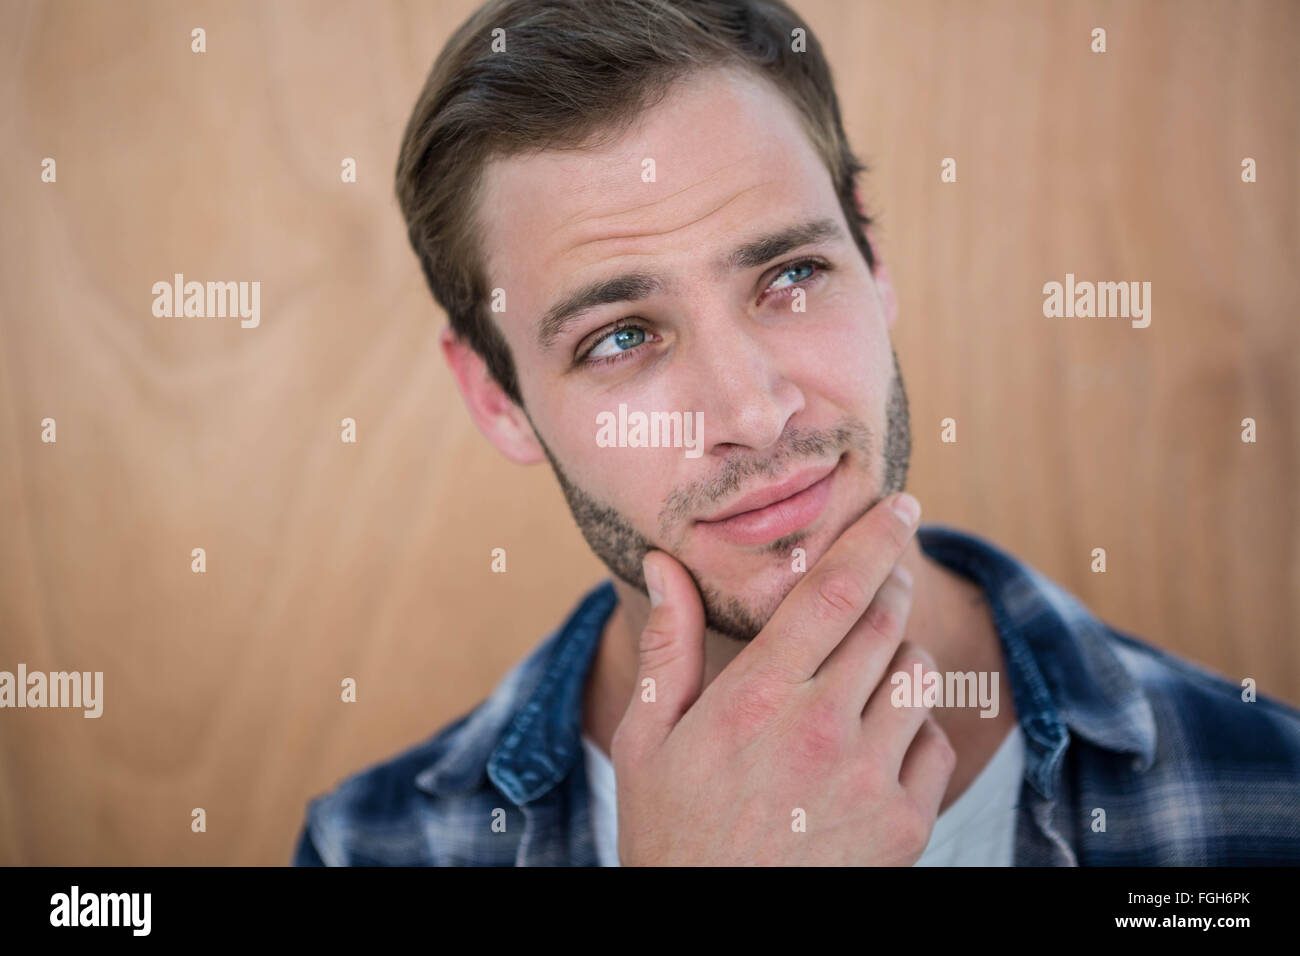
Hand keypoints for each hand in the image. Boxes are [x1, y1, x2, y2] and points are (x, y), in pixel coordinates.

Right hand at [610, 492, 954, 864]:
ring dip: (898, 658)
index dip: (873, 537)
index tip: (900, 505)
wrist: (710, 930)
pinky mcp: (903, 825)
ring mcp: (868, 779)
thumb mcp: (648, 738)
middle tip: (882, 575)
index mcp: (756, 696)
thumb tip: (664, 564)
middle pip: (885, 620)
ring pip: (918, 676)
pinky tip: (874, 742)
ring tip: (864, 673)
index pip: (833, 590)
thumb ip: (669, 645)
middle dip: (890, 584)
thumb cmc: (669, 829)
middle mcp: (821, 729)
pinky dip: (915, 729)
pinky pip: (935, 743)